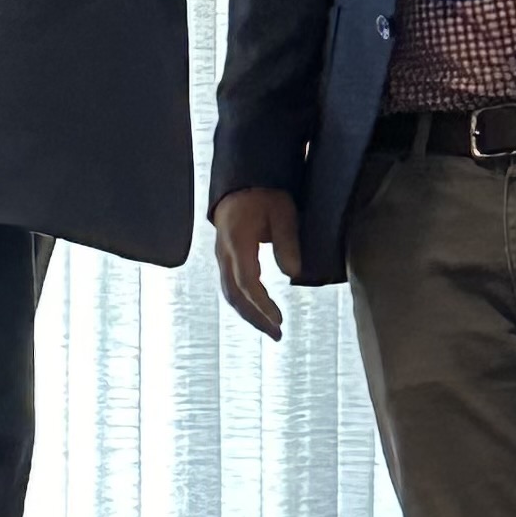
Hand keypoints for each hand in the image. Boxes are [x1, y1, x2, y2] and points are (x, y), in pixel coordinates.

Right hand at [215, 187, 302, 338]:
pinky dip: (244, 304)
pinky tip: (259, 312)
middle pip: (235, 294)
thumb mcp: (283, 212)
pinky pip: (230, 287)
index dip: (262, 304)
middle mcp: (224, 253)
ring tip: (272, 329)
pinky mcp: (225, 259)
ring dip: (249, 314)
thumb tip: (294, 274)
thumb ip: (288, 242)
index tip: (279, 320)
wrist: (242, 182)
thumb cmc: (265, 194)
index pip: (247, 281)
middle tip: (278, 334)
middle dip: (255, 317)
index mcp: (237, 241)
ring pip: (230, 294)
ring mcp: (222, 257)